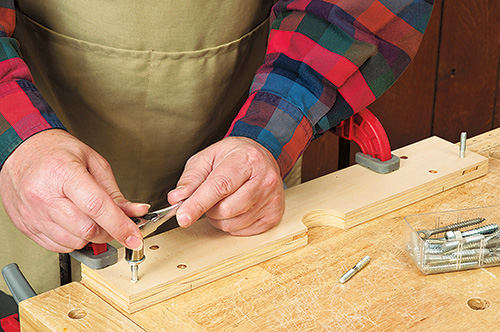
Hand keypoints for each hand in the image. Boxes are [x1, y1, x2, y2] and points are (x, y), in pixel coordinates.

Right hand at [0, 130, 147, 251]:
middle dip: (108, 232)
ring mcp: (33, 213)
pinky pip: (57, 247)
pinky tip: (73, 224)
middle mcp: (44, 195)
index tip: (134, 237)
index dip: (120, 225)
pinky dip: (72, 241)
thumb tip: (136, 212)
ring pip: (73, 242)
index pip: (97, 207)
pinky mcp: (26, 226)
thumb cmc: (57, 152)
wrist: (22, 151)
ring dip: (90, 237)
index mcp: (63, 173)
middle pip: (87, 229)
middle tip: (113, 222)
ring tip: (89, 218)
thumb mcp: (94, 162)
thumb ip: (115, 192)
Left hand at [168, 137, 284, 235]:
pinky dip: (232, 224)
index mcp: (247, 160)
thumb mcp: (208, 157)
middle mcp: (264, 179)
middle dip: (209, 209)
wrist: (261, 157)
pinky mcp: (274, 215)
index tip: (183, 217)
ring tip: (224, 200)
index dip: (198, 203)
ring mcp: (271, 199)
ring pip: (232, 223)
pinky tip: (236, 208)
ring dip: (219, 218)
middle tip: (210, 196)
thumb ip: (191, 178)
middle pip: (225, 209)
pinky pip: (242, 231)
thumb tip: (177, 199)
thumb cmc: (234, 156)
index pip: (220, 186)